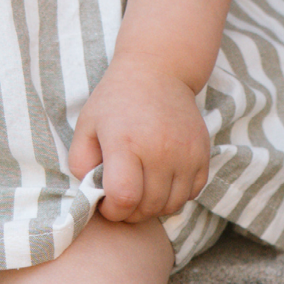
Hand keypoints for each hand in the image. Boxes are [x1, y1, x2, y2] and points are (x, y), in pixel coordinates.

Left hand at [68, 55, 209, 224]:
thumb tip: (93, 195)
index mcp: (126, 142)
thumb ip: (80, 165)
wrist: (158, 71)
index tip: (106, 201)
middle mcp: (160, 149)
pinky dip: (177, 195)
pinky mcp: (202, 152)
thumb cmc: (116, 101)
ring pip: (172, 205)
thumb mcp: (86, 126)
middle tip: (122, 195)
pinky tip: (162, 180)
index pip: (124, 198)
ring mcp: (185, 152)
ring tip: (142, 189)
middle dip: (131, 212)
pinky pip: (192, 193)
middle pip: (149, 206)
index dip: (112, 211)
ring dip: (154, 206)